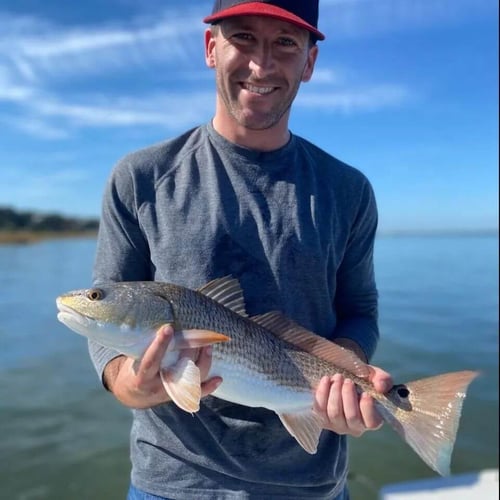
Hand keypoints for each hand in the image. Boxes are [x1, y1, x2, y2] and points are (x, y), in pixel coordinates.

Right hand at [104, 324, 221, 408]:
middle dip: (189, 352)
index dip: (160, 345)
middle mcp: (157, 387)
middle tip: (198, 335)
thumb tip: (156, 317)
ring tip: (209, 348)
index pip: (151, 360)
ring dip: (202, 364)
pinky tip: (219, 378)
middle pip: (176, 370)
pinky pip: (197, 394)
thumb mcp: (133, 357)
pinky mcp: (179, 396)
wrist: (133, 394)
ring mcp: (170, 393)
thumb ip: (145, 345)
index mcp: (142, 376)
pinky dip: (209, 387)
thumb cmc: (135, 368)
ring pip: (190, 381)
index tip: (168, 328)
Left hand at [314, 366, 391, 436]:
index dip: (368, 408)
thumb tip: (381, 387)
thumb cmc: (361, 380)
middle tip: (347, 380)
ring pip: (334, 412)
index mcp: (371, 420)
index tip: (365, 393)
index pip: (371, 422)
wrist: (340, 379)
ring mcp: (337, 425)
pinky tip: (326, 379)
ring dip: (335, 392)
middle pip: (351, 416)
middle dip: (348, 395)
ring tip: (338, 377)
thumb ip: (382, 379)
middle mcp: (354, 427)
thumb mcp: (373, 377)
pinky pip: (320, 408)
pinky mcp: (322, 419)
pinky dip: (322, 392)